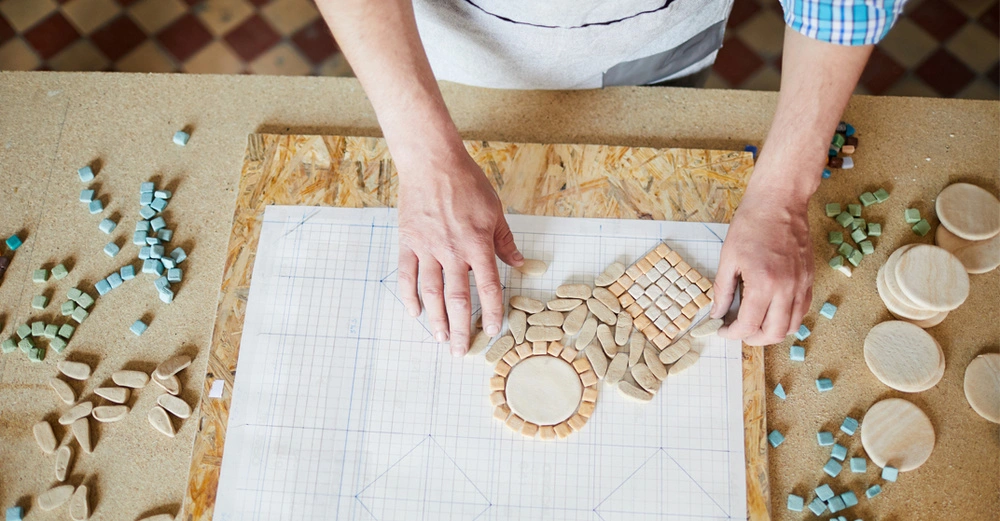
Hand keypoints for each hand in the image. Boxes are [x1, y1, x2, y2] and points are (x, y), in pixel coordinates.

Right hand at [397, 151, 523, 355]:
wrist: (432, 163)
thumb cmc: (467, 183)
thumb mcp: (495, 211)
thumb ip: (505, 241)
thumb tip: (520, 264)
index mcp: (477, 244)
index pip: (487, 286)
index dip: (491, 311)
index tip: (491, 330)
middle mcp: (452, 251)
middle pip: (457, 298)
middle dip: (459, 328)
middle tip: (459, 350)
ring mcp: (427, 248)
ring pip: (431, 292)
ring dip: (435, 319)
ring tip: (439, 339)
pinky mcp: (408, 242)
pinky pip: (407, 275)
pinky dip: (409, 296)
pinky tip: (414, 312)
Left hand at [711, 180, 813, 345]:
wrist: (779, 202)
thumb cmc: (751, 224)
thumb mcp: (728, 257)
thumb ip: (722, 290)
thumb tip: (718, 312)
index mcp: (763, 283)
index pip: (749, 325)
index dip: (732, 333)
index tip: (722, 330)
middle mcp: (786, 288)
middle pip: (774, 333)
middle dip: (752, 339)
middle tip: (738, 332)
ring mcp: (802, 284)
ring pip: (792, 326)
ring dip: (772, 333)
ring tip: (755, 325)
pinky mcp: (810, 278)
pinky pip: (802, 310)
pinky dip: (788, 318)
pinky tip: (772, 312)